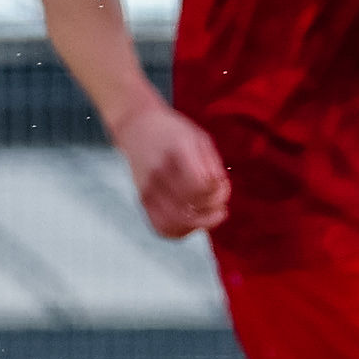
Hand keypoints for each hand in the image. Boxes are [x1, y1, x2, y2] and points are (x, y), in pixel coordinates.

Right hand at [110, 103, 230, 238]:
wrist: (137, 127)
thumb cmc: (174, 133)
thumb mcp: (199, 139)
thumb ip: (212, 166)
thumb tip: (219, 195)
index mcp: (176, 151)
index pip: (201, 187)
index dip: (218, 192)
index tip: (222, 185)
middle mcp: (159, 172)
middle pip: (190, 209)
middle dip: (212, 212)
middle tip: (221, 205)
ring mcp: (147, 188)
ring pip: (175, 224)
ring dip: (198, 225)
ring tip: (208, 217)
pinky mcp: (142, 200)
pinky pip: (161, 228)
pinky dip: (180, 232)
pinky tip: (191, 223)